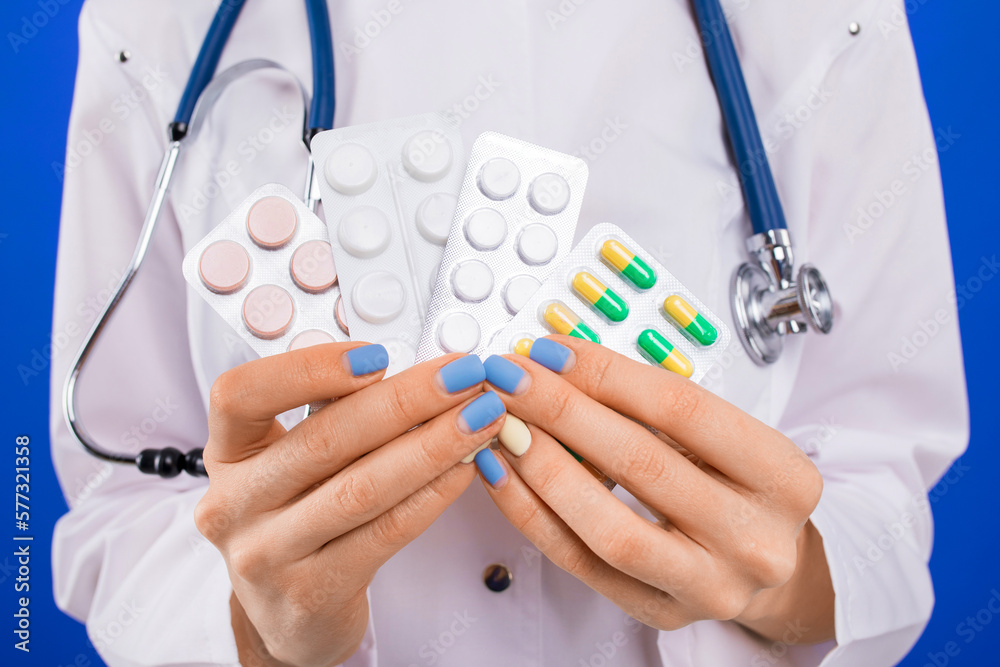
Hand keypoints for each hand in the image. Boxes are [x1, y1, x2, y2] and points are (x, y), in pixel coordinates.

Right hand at [194, 344, 504, 666]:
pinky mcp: (314, 592)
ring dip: (432, 445)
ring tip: (479, 417)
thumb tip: (412, 372)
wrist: (287, 619)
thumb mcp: (290, 466)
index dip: (308, 369)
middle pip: (323, 438)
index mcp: (229, 454)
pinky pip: (386, 532)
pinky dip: (432, 494)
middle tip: (461, 375)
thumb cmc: (298, 522)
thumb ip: (331, 418)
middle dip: (406, 399)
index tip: (376, 356)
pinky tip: (464, 468)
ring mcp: (269, 554)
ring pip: (362, 487)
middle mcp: (236, 503)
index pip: (240, 395)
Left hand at [475, 336, 833, 641]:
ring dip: (543, 467)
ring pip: (609, 526)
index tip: (553, 352)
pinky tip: (506, 474)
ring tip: (504, 427)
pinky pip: (580, 563)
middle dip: (563, 411)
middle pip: (642, 463)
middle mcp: (755, 539)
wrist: (768, 566)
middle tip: (512, 380)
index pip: (682, 410)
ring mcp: (710, 586)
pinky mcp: (662, 613)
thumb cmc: (738, 488)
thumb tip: (561, 366)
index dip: (607, 375)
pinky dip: (533, 515)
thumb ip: (654, 406)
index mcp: (783, 478)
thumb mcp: (725, 438)